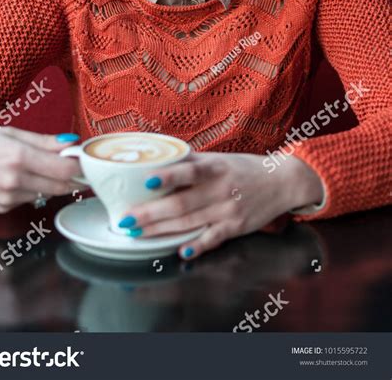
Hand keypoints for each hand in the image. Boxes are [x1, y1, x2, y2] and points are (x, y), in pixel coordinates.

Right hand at [0, 126, 81, 212]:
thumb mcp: (10, 133)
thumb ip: (44, 141)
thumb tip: (72, 142)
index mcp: (19, 158)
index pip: (65, 169)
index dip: (81, 165)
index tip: (87, 159)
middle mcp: (15, 182)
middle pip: (61, 186)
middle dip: (74, 177)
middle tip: (80, 166)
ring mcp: (8, 198)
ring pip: (47, 194)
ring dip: (54, 183)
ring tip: (48, 166)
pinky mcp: (2, 208)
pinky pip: (30, 199)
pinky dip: (35, 189)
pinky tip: (23, 177)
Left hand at [120, 152, 323, 259]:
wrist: (282, 181)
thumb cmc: (244, 168)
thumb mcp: (219, 158)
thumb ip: (191, 161)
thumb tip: (158, 157)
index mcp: (216, 168)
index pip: (190, 171)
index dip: (169, 176)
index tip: (147, 181)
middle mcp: (221, 189)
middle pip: (182, 204)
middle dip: (151, 213)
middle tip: (126, 219)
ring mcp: (229, 211)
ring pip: (190, 223)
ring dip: (161, 231)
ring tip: (138, 233)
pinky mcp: (236, 228)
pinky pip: (213, 239)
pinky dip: (197, 246)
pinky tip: (181, 252)